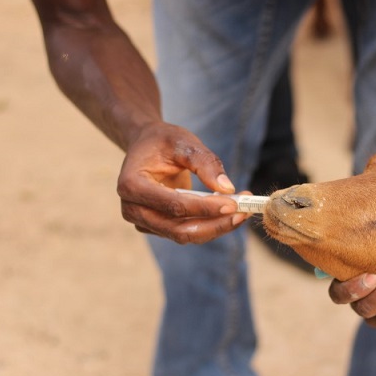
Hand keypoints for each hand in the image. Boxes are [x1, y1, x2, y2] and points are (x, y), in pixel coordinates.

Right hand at [116, 121, 248, 243]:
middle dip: (214, 224)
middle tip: (243, 212)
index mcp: (131, 184)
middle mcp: (132, 208)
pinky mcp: (155, 227)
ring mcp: (142, 221)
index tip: (233, 203)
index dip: (204, 208)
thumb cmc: (163, 141)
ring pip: (184, 235)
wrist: (146, 145)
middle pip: (178, 229)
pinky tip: (227, 212)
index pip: (173, 205)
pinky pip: (185, 232)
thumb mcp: (184, 142)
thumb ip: (205, 163)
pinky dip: (208, 225)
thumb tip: (228, 188)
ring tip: (242, 211)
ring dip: (215, 227)